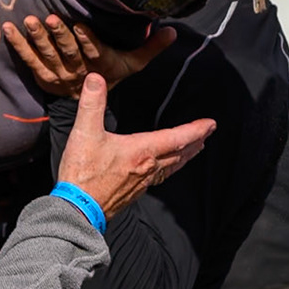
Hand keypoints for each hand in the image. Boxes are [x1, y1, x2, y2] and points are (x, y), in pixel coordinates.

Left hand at [3, 17, 175, 97]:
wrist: (88, 106)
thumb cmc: (111, 74)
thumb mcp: (133, 64)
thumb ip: (151, 48)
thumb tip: (172, 31)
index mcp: (98, 64)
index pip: (92, 52)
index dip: (85, 40)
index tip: (79, 25)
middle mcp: (77, 70)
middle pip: (67, 52)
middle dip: (58, 35)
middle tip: (50, 18)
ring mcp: (57, 74)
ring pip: (46, 55)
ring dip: (36, 38)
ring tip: (28, 21)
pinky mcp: (42, 76)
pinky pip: (28, 60)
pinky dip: (18, 45)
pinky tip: (8, 28)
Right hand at [55, 74, 214, 220]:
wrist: (78, 208)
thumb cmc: (83, 174)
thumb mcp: (85, 132)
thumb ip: (91, 103)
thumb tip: (95, 80)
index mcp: (141, 151)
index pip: (176, 137)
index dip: (195, 129)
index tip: (210, 124)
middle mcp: (147, 167)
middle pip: (179, 152)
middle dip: (195, 141)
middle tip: (207, 133)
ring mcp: (142, 182)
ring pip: (171, 166)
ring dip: (185, 156)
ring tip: (194, 150)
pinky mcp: (134, 192)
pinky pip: (160, 177)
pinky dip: (169, 168)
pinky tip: (163, 169)